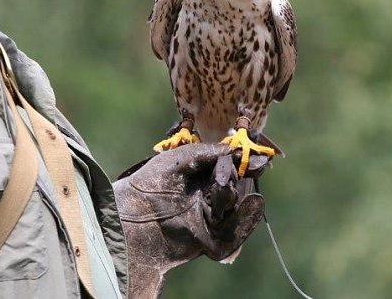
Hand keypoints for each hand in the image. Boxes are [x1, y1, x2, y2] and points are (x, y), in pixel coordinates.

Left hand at [113, 143, 268, 297]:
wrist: (132, 221)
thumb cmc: (150, 184)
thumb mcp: (179, 159)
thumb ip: (209, 153)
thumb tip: (238, 151)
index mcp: (196, 176)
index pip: (226, 168)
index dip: (241, 163)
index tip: (258, 158)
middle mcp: (204, 197)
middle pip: (233, 184)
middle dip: (232, 176)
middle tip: (223, 175)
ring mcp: (208, 219)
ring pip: (234, 205)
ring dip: (231, 195)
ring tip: (220, 189)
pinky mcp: (211, 241)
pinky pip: (236, 232)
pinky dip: (247, 220)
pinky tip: (254, 204)